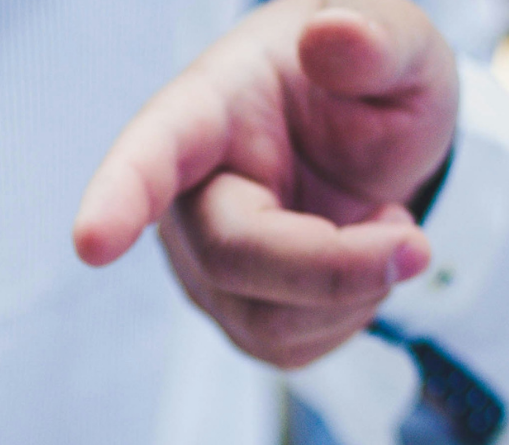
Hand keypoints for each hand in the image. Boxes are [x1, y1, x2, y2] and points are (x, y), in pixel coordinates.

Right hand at [73, 0, 457, 367]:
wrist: (371, 143)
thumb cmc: (367, 86)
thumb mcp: (399, 47)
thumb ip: (377, 37)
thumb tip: (334, 35)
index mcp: (206, 111)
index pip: (151, 154)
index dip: (119, 198)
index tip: (93, 242)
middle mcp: (185, 196)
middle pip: (232, 256)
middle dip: (333, 266)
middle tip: (416, 245)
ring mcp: (203, 265)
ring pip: (266, 318)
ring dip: (354, 289)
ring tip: (383, 224)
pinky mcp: (236, 316)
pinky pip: (291, 346)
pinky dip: (351, 313)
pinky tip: (359, 261)